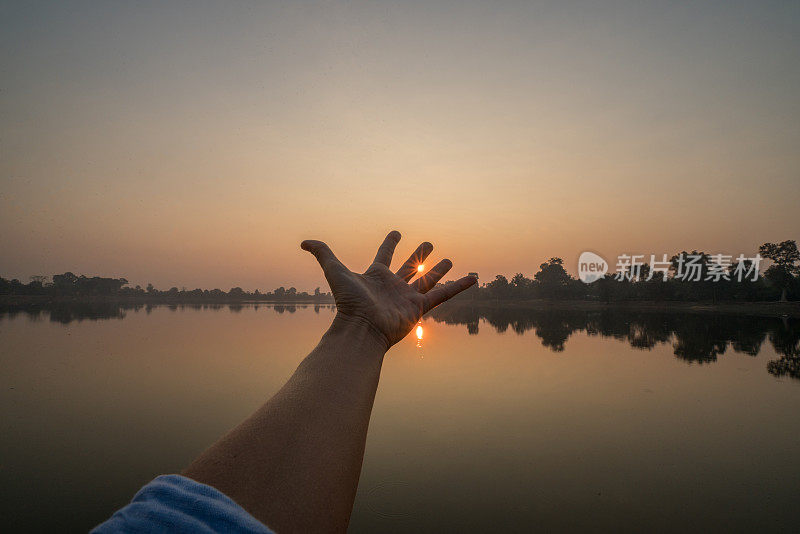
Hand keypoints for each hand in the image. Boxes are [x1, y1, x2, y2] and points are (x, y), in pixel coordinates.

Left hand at [301, 231, 476, 349]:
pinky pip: (443, 295)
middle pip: (409, 266)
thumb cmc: (348, 302)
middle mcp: (393, 286)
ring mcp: (407, 297)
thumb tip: (304, 242)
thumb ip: (322, 254)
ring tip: (450, 259)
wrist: (362, 329)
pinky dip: (458, 287)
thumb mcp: (335, 271)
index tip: (396, 232)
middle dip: (418, 254)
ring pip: (427, 279)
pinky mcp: (419, 308)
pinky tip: (472, 278)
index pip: (384, 254)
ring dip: (438, 269)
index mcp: (376, 275)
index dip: (390, 243)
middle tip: (429, 242)